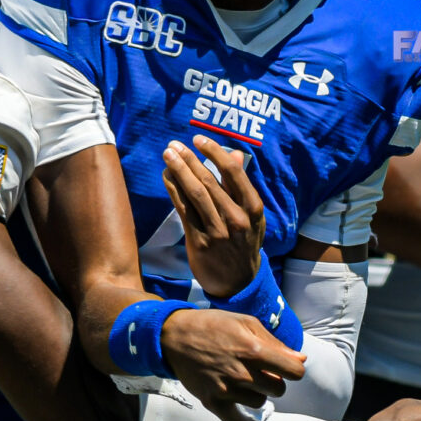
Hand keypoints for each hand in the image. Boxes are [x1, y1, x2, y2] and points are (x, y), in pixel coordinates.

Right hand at [160, 306, 305, 420]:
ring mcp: (226, 390)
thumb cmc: (212, 324)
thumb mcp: (244, 322)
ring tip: (245, 378)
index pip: (293, 371)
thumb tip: (300, 359)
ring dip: (258, 391)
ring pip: (261, 401)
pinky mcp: (213, 402)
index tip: (288, 365)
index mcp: (252, 350)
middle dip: (275, 379)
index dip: (294, 367)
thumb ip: (274, 341)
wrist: (174, 336)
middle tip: (262, 369)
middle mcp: (241, 373)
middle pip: (279, 389)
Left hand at [162, 135, 263, 296]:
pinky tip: (167, 177)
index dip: (213, 152)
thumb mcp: (252, 214)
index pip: (232, 172)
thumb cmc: (244, 240)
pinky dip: (174, 190)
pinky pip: (184, 210)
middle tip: (173, 144)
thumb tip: (235, 153)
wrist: (239, 281)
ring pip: (194, 193)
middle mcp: (237, 218)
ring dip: (178, 170)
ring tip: (167, 155)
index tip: (198, 139)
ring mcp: (218, 231)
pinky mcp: (200, 242)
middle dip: (188, 158)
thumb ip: (240, 185)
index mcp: (253, 208)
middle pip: (208, 180)